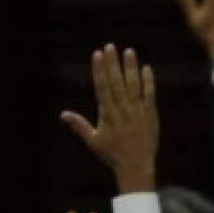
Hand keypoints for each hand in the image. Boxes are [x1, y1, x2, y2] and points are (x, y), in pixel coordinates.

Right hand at [61, 45, 158, 194]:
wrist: (136, 166)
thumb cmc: (112, 154)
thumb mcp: (93, 140)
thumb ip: (79, 125)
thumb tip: (63, 114)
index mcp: (107, 114)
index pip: (102, 87)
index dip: (99, 69)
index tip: (97, 54)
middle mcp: (122, 109)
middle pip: (116, 82)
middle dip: (112, 63)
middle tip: (110, 46)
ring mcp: (137, 111)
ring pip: (134, 85)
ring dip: (130, 67)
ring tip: (128, 52)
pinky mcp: (150, 114)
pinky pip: (149, 94)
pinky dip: (148, 81)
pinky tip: (146, 68)